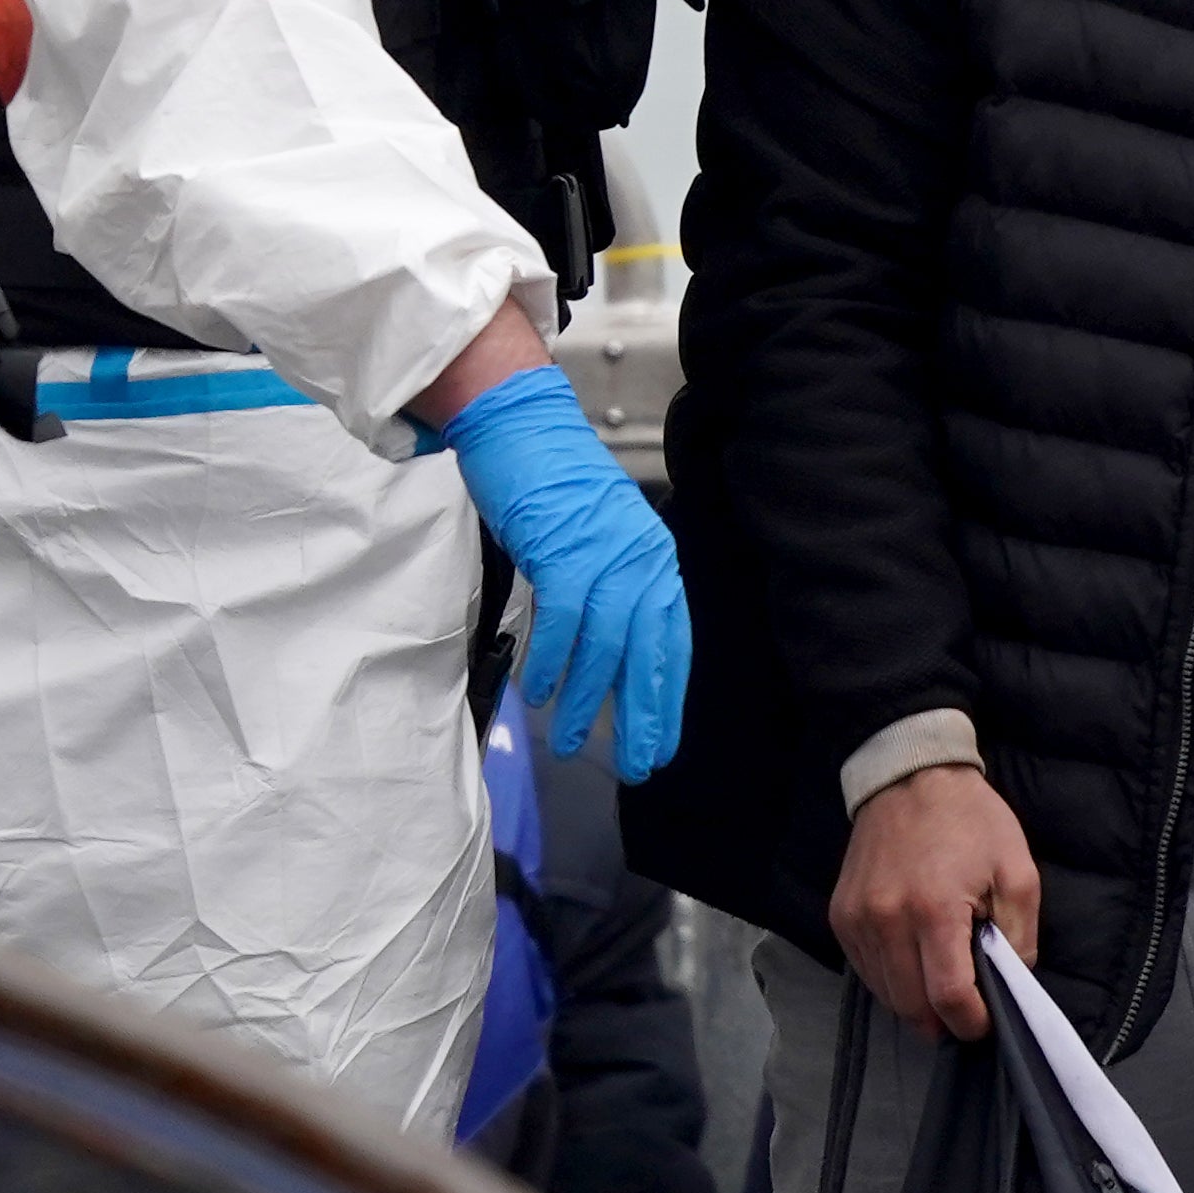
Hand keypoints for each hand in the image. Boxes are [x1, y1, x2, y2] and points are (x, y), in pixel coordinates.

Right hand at [431, 362, 690, 780]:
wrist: (521, 427)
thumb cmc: (551, 486)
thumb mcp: (594, 542)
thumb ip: (607, 592)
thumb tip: (604, 659)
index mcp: (655, 559)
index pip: (672, 642)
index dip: (666, 697)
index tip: (661, 744)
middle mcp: (643, 558)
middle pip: (648, 652)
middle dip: (643, 715)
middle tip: (635, 765)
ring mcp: (608, 553)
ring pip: (606, 645)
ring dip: (588, 700)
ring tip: (571, 743)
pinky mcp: (568, 548)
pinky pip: (566, 620)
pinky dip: (553, 661)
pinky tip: (540, 692)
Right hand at [832, 762, 1037, 1038]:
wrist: (911, 776)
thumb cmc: (972, 821)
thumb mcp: (1019, 871)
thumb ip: (1020, 935)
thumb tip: (1010, 981)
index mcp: (935, 910)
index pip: (947, 997)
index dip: (970, 1022)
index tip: (985, 1022)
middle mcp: (887, 920)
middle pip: (911, 1006)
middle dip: (943, 1021)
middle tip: (965, 1010)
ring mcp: (857, 920)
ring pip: (886, 994)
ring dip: (916, 1003)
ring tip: (940, 983)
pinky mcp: (840, 916)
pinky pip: (866, 970)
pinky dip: (891, 980)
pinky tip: (913, 962)